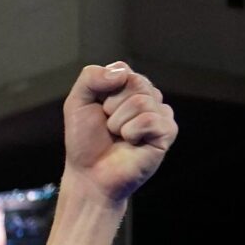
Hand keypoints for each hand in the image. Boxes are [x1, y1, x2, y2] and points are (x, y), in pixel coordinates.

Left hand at [63, 62, 174, 205]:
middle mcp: (147, 97)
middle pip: (135, 82)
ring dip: (119, 122)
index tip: (97, 110)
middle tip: (108, 126)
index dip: (102, 91)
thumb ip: (91, 77)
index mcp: (128, 87)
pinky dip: (132, 132)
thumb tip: (121, 73)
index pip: (121, 70)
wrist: (89, 174)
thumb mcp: (77, 103)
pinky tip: (131, 143)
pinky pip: (151, 119)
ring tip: (118, 136)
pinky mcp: (167, 132)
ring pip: (142, 101)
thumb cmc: (85, 141)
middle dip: (111, 106)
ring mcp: (160, 114)